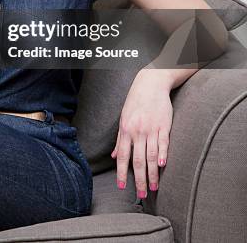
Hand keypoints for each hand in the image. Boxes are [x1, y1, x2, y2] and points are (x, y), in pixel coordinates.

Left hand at [110, 69, 172, 197]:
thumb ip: (120, 139)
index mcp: (126, 130)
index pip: (123, 156)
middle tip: (142, 194)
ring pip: (151, 155)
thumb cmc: (135, 102)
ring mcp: (151, 128)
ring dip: (153, 173)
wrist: (151, 83)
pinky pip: (163, 142)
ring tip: (154, 187)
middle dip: (140, 179)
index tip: (122, 186)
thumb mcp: (123, 118)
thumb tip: (115, 156)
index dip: (122, 172)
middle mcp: (138, 131)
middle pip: (138, 160)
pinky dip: (163, 155)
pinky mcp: (164, 125)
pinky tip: (163, 166)